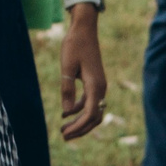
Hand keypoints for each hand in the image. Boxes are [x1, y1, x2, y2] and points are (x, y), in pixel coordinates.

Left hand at [58, 10, 107, 140]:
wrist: (84, 29)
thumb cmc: (74, 45)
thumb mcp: (66, 67)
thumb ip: (67, 89)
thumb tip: (67, 112)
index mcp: (95, 85)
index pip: (90, 114)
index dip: (78, 127)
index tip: (65, 134)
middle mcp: (101, 88)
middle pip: (94, 117)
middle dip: (80, 129)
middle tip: (64, 136)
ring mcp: (99, 85)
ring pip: (93, 111)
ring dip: (80, 121)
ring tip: (64, 129)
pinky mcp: (94, 82)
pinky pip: (90, 102)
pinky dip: (80, 110)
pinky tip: (67, 114)